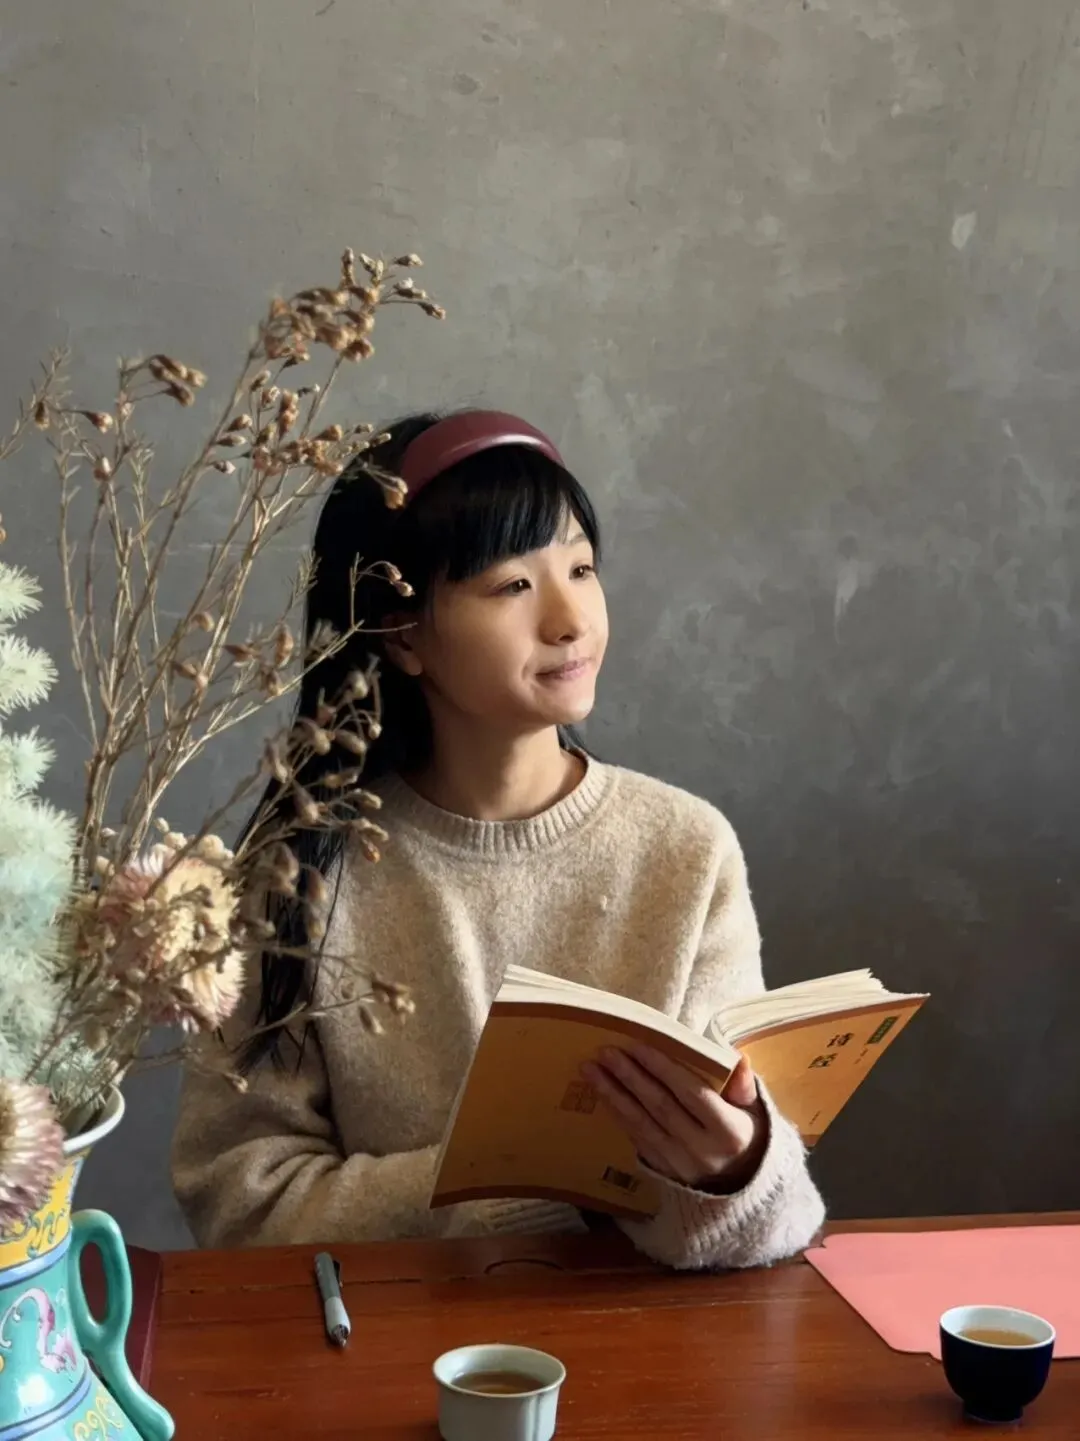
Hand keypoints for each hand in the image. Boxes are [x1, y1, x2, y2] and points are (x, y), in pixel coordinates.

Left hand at [582, 1046, 767, 1192]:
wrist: (744, 1186)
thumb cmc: (748, 1134)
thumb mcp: (756, 1111)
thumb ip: (745, 1086)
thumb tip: (738, 1060)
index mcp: (729, 1132)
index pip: (691, 1093)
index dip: (663, 1069)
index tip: (637, 1044)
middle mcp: (702, 1150)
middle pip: (660, 1106)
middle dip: (630, 1076)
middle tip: (605, 1051)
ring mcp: (680, 1164)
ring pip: (641, 1123)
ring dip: (613, 1094)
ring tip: (590, 1069)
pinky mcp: (663, 1172)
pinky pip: (636, 1139)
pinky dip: (618, 1114)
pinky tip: (602, 1094)